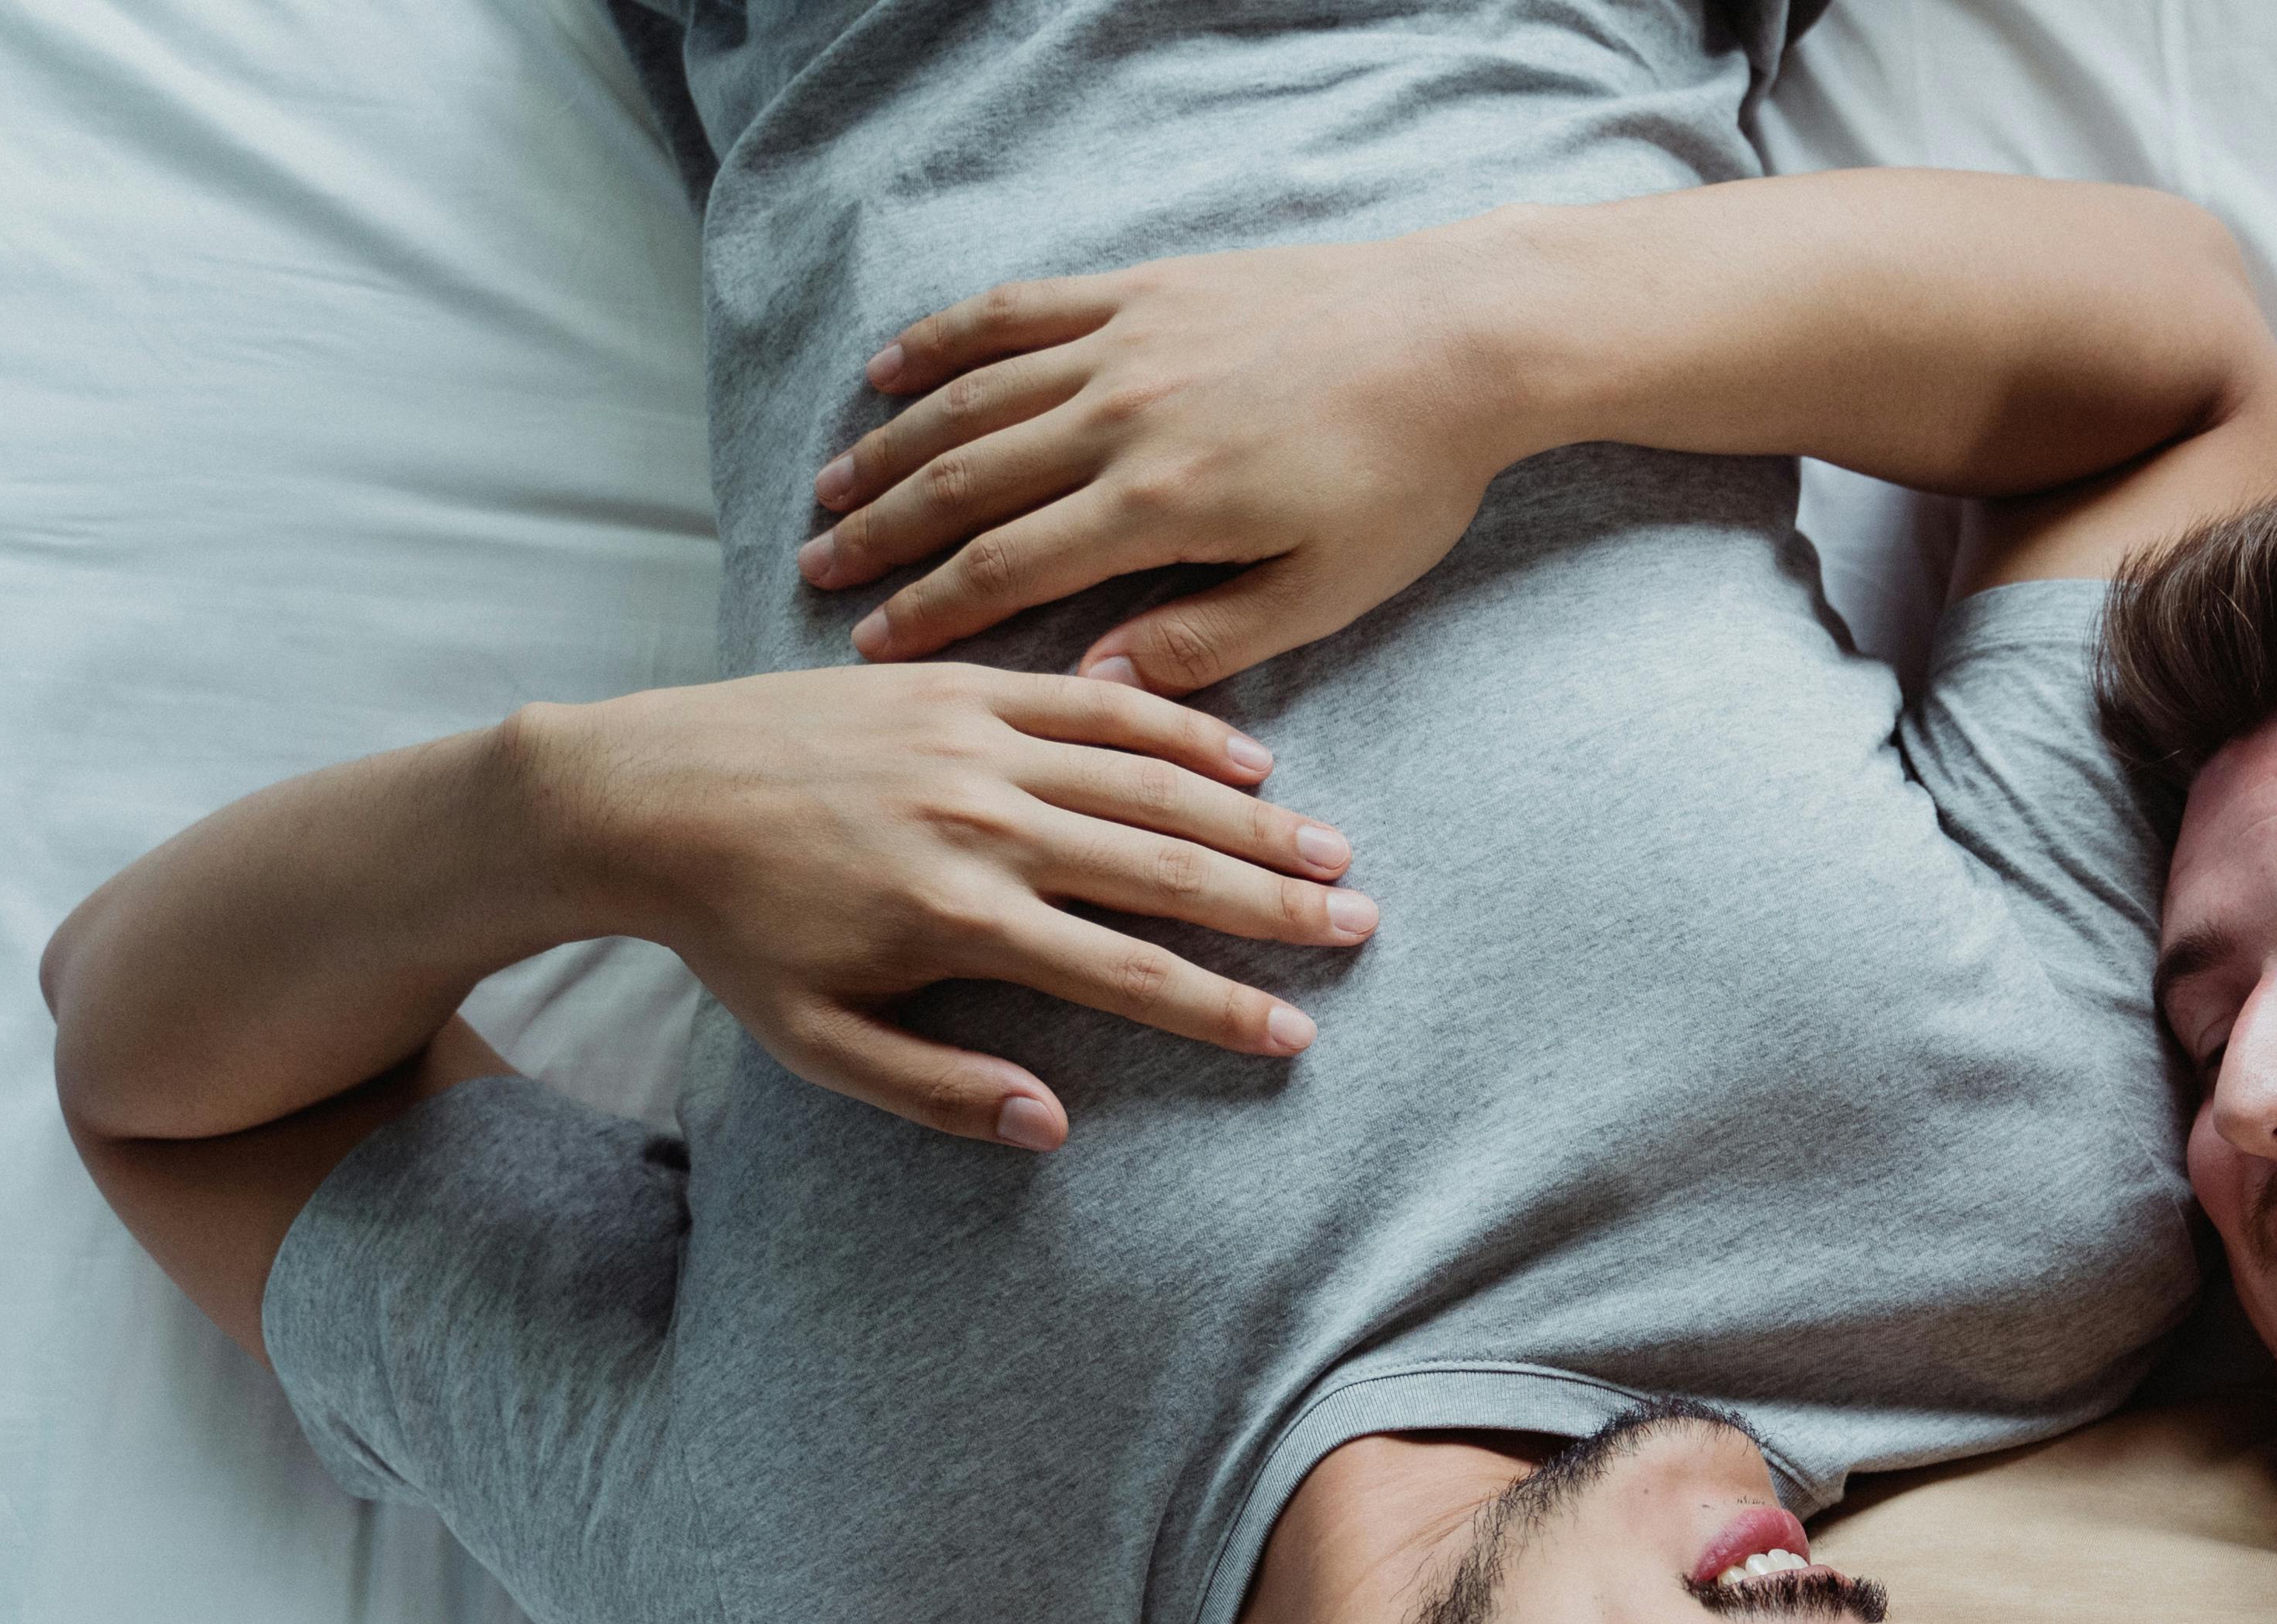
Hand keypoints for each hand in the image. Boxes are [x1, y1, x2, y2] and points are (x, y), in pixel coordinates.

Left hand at [518, 665, 1367, 1146]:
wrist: (644, 791)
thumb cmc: (733, 933)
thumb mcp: (816, 1043)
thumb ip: (935, 1090)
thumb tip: (1048, 1126)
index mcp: (957, 918)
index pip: (1126, 972)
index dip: (1221, 1010)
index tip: (1295, 1037)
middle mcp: (983, 823)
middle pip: (1164, 870)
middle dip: (1273, 906)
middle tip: (1358, 929)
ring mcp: (976, 745)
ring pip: (1147, 782)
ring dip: (1250, 820)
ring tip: (1332, 853)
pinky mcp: (961, 689)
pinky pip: (1092, 703)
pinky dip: (1177, 728)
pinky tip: (1249, 756)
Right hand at [803, 242, 1521, 692]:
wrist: (1458, 337)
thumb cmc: (1405, 479)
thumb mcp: (1322, 590)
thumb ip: (1205, 639)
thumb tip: (1101, 683)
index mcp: (1156, 506)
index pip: (1008, 569)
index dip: (931, 612)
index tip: (873, 646)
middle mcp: (1118, 417)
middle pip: (964, 482)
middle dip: (883, 534)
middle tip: (818, 573)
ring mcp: (1123, 341)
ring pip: (971, 397)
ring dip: (891, 444)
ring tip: (831, 489)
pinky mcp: (1141, 288)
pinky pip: (1017, 311)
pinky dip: (943, 340)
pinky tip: (889, 369)